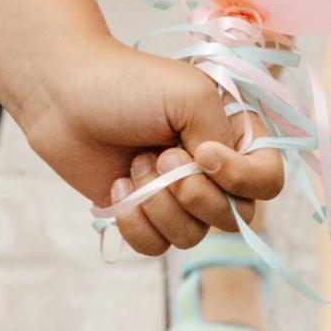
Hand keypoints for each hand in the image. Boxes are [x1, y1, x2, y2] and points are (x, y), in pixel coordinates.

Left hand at [16, 36, 284, 255]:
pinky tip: (118, 187)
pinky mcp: (143, 216)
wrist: (62, 94)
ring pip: (193, 236)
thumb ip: (224, 138)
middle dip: (193, 194)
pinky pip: (157, 247)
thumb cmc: (126, 83)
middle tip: (159, 156)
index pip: (269, 180)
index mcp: (233, 136)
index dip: (243, 180)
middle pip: (235, 217)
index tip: (204, 156)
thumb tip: (216, 178)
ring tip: (135, 165)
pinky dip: (135, 222)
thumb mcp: (190, 95)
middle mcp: (212, 171)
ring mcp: (177, 197)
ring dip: (158, 204)